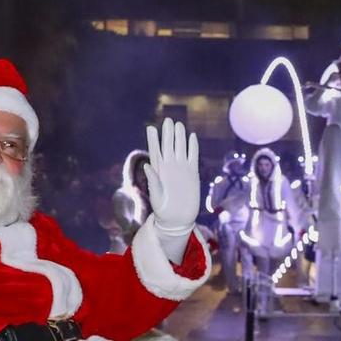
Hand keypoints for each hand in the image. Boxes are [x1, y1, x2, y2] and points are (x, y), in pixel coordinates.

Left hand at [143, 118, 201, 235]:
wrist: (178, 219)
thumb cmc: (163, 211)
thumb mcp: (156, 198)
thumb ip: (153, 182)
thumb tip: (148, 166)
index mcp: (158, 171)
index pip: (155, 152)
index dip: (153, 140)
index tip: (151, 128)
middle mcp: (169, 167)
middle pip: (168, 146)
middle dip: (167, 133)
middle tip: (168, 120)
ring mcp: (181, 169)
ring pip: (180, 148)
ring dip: (179, 137)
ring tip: (178, 124)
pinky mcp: (192, 173)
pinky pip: (192, 156)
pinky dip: (192, 146)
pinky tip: (191, 136)